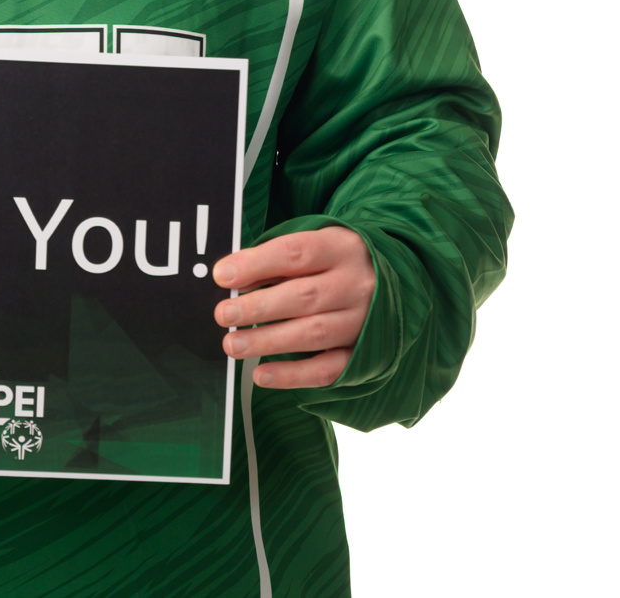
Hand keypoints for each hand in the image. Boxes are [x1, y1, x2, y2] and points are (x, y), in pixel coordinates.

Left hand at [212, 226, 374, 388]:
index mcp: (341, 248)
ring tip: (233, 344)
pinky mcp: (364, 354)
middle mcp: (356, 284)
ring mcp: (363, 321)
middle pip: (303, 296)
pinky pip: (328, 369)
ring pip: (313, 334)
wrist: (397, 279)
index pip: (295, 253)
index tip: (222, 275)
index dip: (256, 264)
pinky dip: (293, 375)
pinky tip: (262, 374)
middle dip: (258, 308)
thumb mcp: (315, 244)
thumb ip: (276, 259)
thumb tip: (233, 278)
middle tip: (223, 314)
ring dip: (268, 342)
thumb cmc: (338, 261)